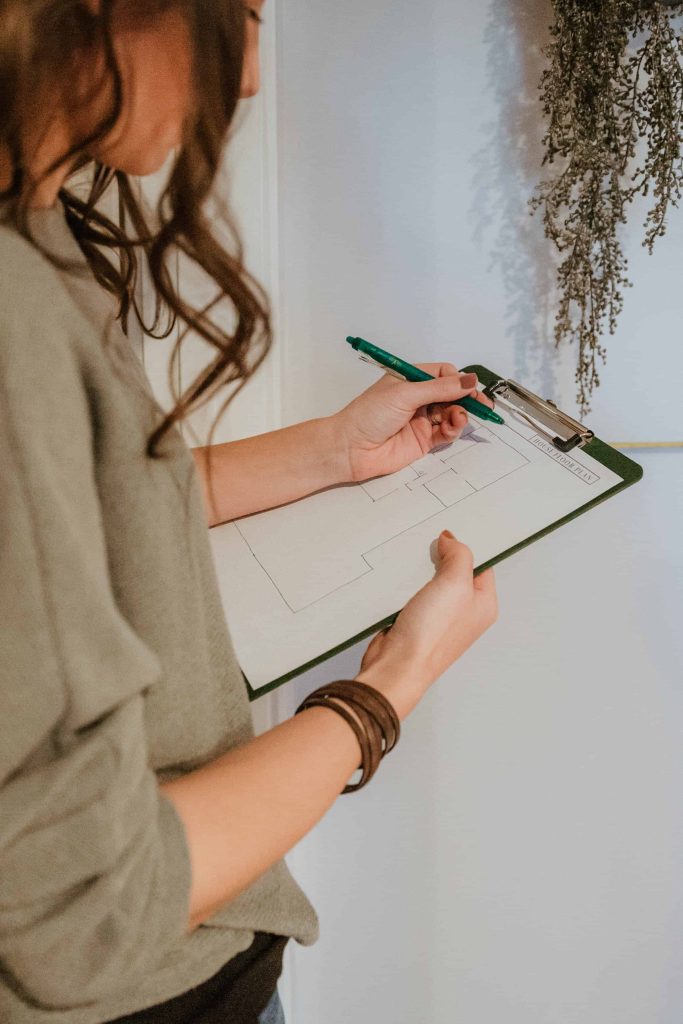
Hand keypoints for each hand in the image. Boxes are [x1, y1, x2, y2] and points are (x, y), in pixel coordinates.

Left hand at [332, 363, 495, 482]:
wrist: (351, 449)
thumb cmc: (370, 414)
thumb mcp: (406, 394)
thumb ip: (440, 388)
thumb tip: (469, 380)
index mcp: (410, 380)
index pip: (443, 374)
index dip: (458, 379)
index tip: (468, 386)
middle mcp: (418, 398)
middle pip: (452, 394)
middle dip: (466, 398)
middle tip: (481, 404)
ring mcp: (421, 420)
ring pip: (451, 413)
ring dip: (460, 414)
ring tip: (458, 417)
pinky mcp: (423, 440)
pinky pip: (446, 432)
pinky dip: (454, 429)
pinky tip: (454, 426)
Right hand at [356, 531, 497, 719]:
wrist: (397, 665)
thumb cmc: (432, 634)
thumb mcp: (455, 584)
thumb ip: (459, 556)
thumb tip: (451, 539)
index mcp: (484, 604)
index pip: (482, 565)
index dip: (468, 546)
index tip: (452, 530)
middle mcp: (465, 611)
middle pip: (456, 571)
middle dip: (442, 556)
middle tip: (430, 541)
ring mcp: (440, 616)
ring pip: (433, 580)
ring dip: (421, 569)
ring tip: (413, 557)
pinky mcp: (417, 619)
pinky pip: (414, 592)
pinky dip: (407, 582)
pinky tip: (400, 576)